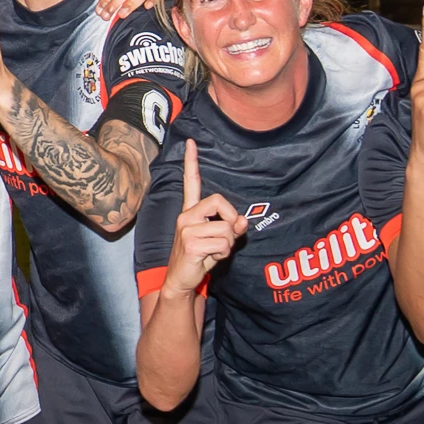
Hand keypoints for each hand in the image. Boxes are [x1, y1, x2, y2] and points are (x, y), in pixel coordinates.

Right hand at [165, 140, 240, 299]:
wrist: (181, 281)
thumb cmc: (199, 258)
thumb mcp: (218, 240)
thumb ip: (232, 228)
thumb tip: (242, 221)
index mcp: (190, 212)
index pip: (191, 183)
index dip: (192, 163)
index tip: (192, 143)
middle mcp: (185, 216)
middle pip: (220, 201)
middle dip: (230, 221)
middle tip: (224, 237)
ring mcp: (186, 229)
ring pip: (226, 228)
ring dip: (228, 244)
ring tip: (214, 252)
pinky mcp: (190, 243)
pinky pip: (222, 243)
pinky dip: (222, 254)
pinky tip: (210, 259)